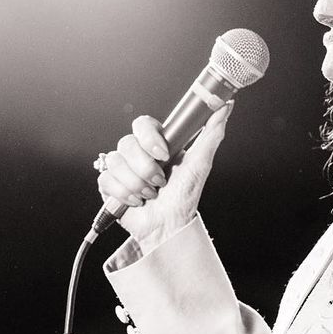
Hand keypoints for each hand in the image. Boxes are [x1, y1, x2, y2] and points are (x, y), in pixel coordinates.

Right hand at [96, 102, 232, 253]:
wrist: (168, 227)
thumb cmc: (185, 195)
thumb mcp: (201, 163)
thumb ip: (212, 132)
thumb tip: (226, 106)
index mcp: (156, 142)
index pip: (142, 124)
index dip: (149, 137)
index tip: (164, 154)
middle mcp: (137, 152)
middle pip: (127, 143)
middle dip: (145, 168)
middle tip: (160, 181)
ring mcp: (121, 167)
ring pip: (116, 162)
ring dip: (137, 184)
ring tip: (150, 194)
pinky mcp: (109, 184)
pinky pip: (106, 180)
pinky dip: (124, 194)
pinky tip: (136, 201)